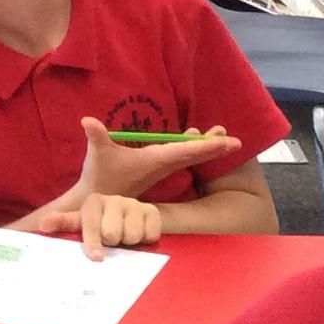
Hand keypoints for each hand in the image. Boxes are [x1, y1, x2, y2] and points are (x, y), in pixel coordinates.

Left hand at [39, 191, 164, 260]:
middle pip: (112, 234)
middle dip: (113, 243)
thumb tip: (42, 224)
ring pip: (131, 236)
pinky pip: (149, 235)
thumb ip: (64, 224)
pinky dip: (146, 241)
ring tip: (126, 237)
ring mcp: (133, 204)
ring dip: (130, 244)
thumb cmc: (104, 226)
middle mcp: (113, 200)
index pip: (89, 223)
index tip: (96, 257)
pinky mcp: (152, 211)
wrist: (136, 218)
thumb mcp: (82, 224)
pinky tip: (141, 235)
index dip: (92, 241)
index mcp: (93, 203)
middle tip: (113, 241)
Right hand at [73, 115, 240, 199]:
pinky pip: (179, 155)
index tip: (225, 142)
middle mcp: (162, 164)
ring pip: (188, 155)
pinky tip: (196, 137)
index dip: (205, 146)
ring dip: (205, 146)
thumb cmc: (99, 176)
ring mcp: (161, 167)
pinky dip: (190, 146)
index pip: (184, 151)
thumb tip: (87, 121)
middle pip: (193, 154)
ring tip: (221, 136)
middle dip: (214, 147)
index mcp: (155, 160)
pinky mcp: (156, 167)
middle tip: (236, 141)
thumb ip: (95, 137)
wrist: (99, 202)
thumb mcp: (97, 155)